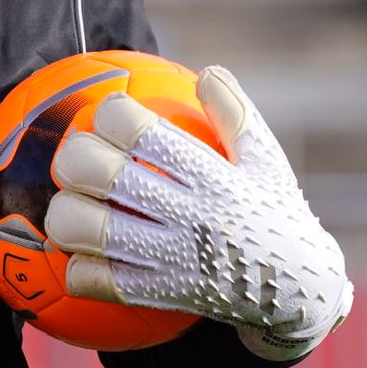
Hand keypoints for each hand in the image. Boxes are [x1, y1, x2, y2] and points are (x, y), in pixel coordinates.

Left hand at [44, 66, 353, 360]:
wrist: (300, 293)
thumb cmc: (277, 215)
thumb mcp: (268, 162)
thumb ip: (236, 114)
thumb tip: (208, 72)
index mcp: (213, 178)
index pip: (139, 131)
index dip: (112, 114)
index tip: (112, 115)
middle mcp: (189, 217)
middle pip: (100, 173)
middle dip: (75, 157)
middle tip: (80, 159)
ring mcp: (171, 260)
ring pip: (85, 228)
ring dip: (65, 213)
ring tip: (75, 204)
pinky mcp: (158, 295)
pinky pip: (95, 281)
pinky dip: (78, 268)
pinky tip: (84, 256)